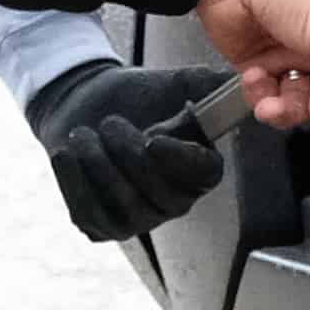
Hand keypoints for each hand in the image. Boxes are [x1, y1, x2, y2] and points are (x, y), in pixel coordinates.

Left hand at [25, 59, 225, 242]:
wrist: (85, 107)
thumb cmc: (136, 98)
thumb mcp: (174, 84)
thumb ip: (208, 84)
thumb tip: (242, 83)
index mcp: (200, 168)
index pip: (204, 173)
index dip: (180, 160)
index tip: (153, 138)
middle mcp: (175, 201)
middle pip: (162, 194)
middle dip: (129, 156)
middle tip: (110, 123)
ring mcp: (138, 219)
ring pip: (124, 207)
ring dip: (98, 166)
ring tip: (83, 133)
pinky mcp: (101, 226)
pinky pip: (90, 215)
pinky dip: (74, 182)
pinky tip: (67, 154)